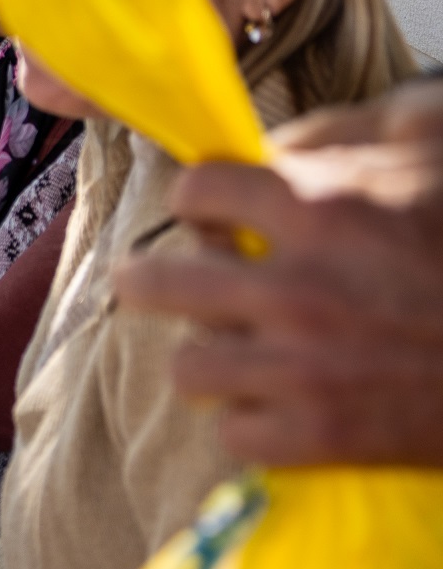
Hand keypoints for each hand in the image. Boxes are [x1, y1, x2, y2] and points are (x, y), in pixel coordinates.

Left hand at [122, 107, 442, 466]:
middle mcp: (297, 288)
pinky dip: (251, 425)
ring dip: (207, 357)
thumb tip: (272, 141)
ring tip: (231, 349)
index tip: (214, 212)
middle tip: (163, 284)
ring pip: (187, 369)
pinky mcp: (331, 439)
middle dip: (154, 280)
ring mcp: (307, 369)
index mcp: (321, 206)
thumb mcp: (435, 147)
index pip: (194, 189)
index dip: (200, 198)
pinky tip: (276, 406)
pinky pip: (236, 438)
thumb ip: (348, 130)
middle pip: (154, 283)